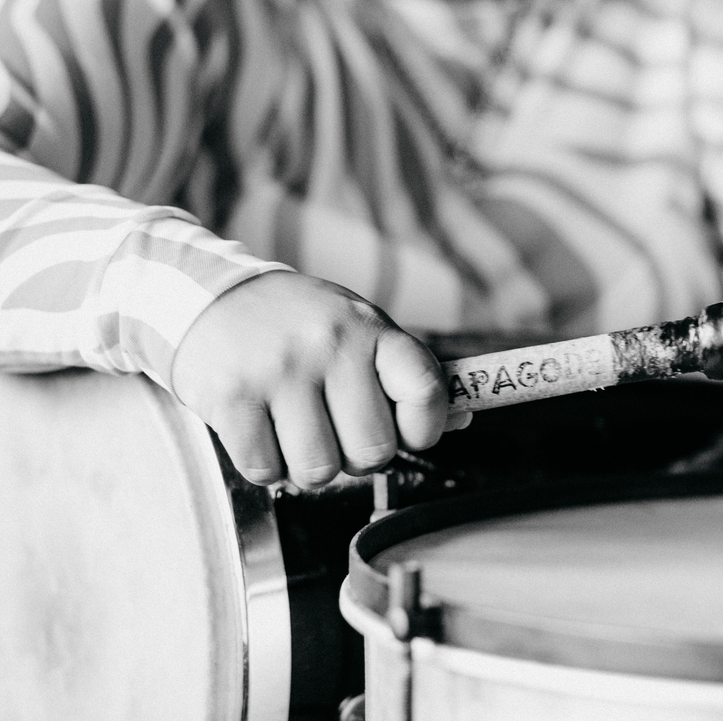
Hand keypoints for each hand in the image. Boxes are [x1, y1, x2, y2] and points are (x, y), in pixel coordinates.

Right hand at [172, 272, 468, 488]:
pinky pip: (265, 471)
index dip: (424, 428)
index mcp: (372, 328)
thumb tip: (464, 417)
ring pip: (319, 471)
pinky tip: (262, 431)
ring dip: (310, 467)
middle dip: (357, 457)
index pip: (426, 391)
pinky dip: (265, 465)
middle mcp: (330, 345)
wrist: (211, 298)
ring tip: (297, 432)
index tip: (406, 430)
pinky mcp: (232, 397)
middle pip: (373, 451)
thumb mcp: (360, 330)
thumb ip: (406, 375)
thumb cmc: (301, 326)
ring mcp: (279, 371)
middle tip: (336, 432)